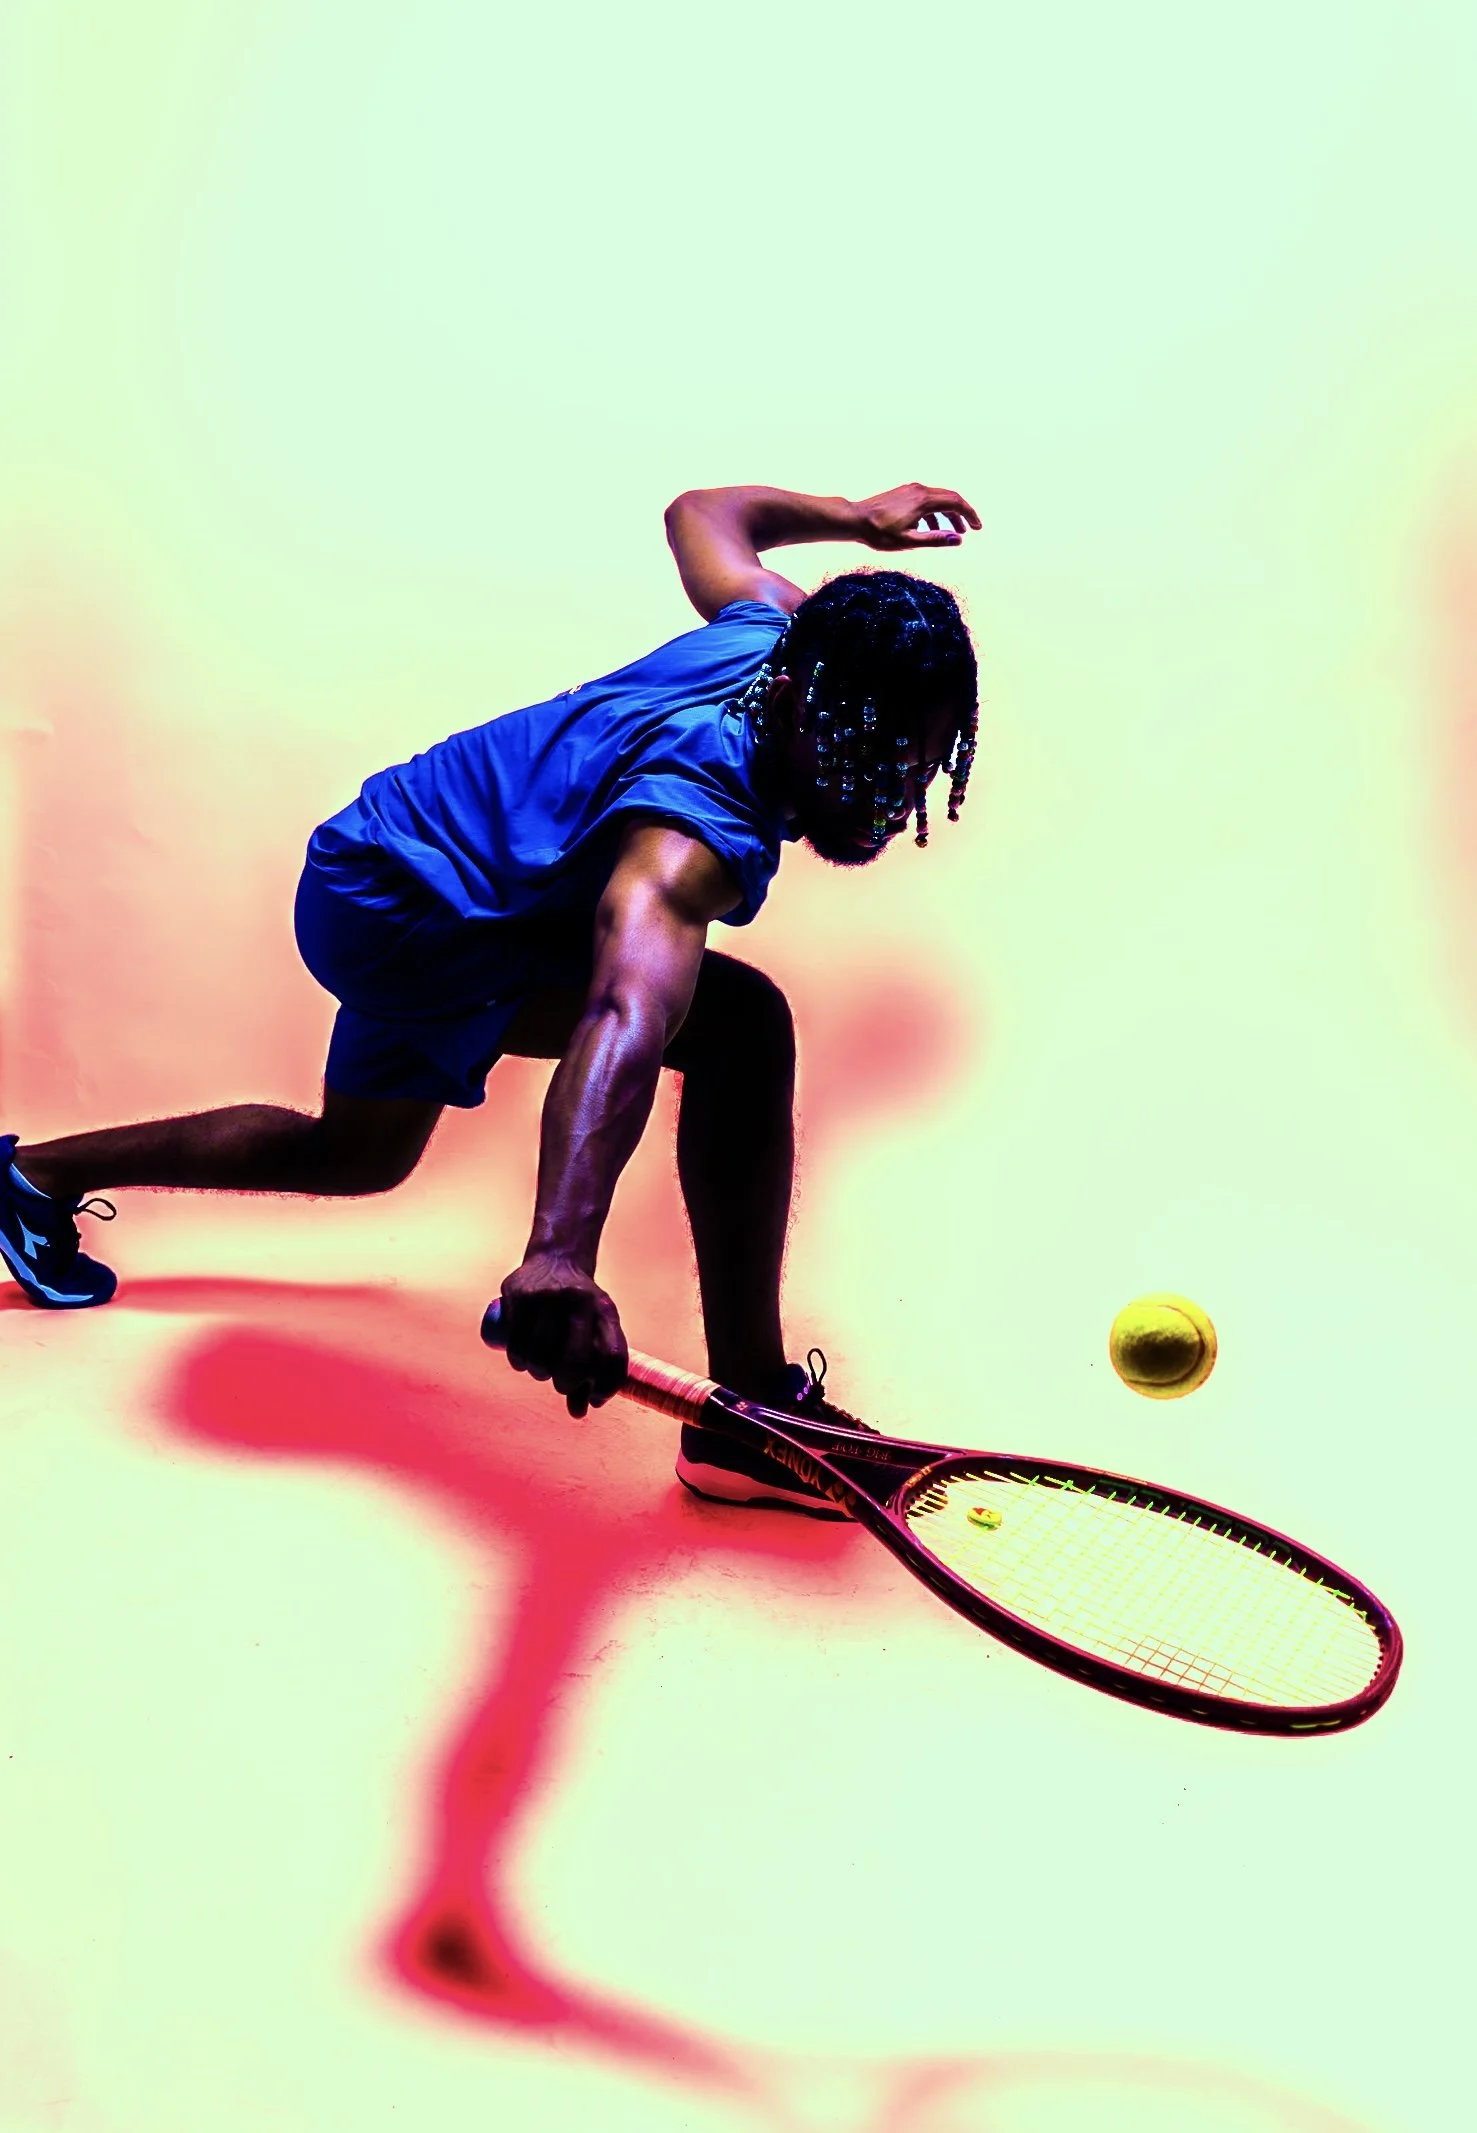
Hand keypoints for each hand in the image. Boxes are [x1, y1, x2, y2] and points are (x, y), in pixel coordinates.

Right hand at [498, 1256, 628, 1417]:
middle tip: (560, 1382)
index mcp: (605, 1309)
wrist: (556, 1258)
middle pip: (573, 1364)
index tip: (595, 1399)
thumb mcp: (596, 1328)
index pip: (612, 1358)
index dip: (606, 1387)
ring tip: (540, 1368)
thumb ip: (592, 1370)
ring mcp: (548, 1297)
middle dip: (566, 1384)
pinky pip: (517, 1347)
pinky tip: (522, 1361)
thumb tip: (579, 1413)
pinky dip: (519, 1363)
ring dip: (539, 1374)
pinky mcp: (520, 1297)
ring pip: (540, 1358)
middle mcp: (579, 1301)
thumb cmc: (580, 1307)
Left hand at [857, 483, 980, 551]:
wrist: (855, 519)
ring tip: (954, 532)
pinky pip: (926, 500)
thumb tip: (958, 539)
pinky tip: (930, 527)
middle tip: (971, 529)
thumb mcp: (909, 541)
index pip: (956, 502)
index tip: (977, 528)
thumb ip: (935, 540)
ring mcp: (911, 489)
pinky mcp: (904, 492)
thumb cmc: (879, 533)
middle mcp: (920, 490)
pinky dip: (934, 512)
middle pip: (950, 497)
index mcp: (923, 500)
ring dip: (948, 514)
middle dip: (962, 513)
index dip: (970, 515)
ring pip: (938, 498)